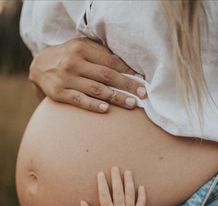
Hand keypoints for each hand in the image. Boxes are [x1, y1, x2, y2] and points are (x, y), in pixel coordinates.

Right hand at [29, 38, 145, 111]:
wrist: (39, 66)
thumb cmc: (68, 57)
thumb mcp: (81, 48)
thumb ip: (100, 54)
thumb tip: (128, 67)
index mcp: (82, 48)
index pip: (110, 61)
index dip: (128, 71)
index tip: (142, 79)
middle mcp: (74, 62)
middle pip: (107, 75)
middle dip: (127, 85)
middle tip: (143, 94)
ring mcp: (66, 78)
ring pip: (96, 89)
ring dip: (116, 97)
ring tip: (132, 104)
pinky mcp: (59, 93)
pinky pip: (79, 100)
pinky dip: (93, 105)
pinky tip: (106, 109)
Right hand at [80, 167, 145, 205]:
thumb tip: (82, 201)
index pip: (104, 195)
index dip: (102, 184)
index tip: (100, 173)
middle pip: (118, 192)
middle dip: (116, 178)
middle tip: (115, 168)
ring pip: (130, 195)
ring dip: (129, 182)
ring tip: (128, 172)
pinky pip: (141, 204)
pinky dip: (142, 195)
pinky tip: (141, 186)